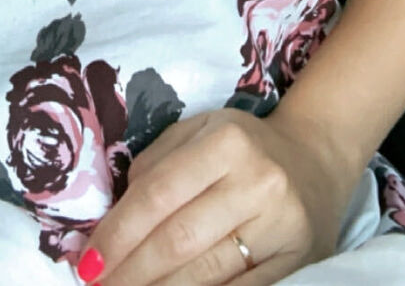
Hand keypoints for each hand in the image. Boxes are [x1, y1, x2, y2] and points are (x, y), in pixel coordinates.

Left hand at [76, 106, 358, 284]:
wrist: (316, 160)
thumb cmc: (244, 146)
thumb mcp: (199, 132)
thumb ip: (156, 164)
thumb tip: (114, 214)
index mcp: (227, 142)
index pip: (159, 194)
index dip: (119, 232)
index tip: (89, 261)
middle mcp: (257, 183)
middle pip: (179, 239)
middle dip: (132, 270)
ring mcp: (280, 227)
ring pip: (207, 272)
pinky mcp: (296, 262)